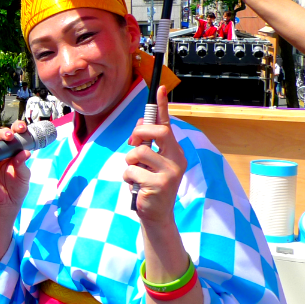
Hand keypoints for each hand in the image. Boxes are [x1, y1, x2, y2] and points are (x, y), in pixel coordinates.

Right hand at [0, 121, 31, 217]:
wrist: (8, 202)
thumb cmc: (18, 186)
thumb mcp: (23, 176)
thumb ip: (22, 165)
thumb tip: (25, 153)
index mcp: (14, 150)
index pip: (15, 135)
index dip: (17, 128)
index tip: (22, 128)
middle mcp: (1, 151)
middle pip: (0, 136)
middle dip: (3, 133)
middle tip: (9, 136)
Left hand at [123, 86, 185, 225]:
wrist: (157, 215)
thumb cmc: (150, 185)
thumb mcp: (149, 163)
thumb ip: (146, 145)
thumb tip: (139, 124)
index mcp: (174, 151)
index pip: (167, 124)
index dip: (162, 106)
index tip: (159, 88)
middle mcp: (176, 158)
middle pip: (157, 132)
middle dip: (139, 133)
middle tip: (132, 144)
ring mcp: (170, 172)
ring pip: (139, 153)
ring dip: (130, 163)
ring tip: (135, 173)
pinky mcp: (160, 184)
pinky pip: (132, 171)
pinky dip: (128, 177)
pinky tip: (135, 186)